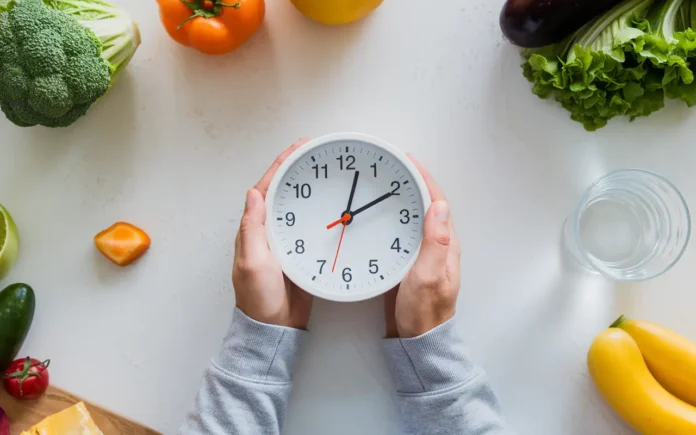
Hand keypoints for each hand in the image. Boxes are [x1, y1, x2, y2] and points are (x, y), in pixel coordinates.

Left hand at [233, 139, 313, 328]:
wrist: (276, 327)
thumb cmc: (259, 298)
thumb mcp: (252, 261)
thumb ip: (253, 228)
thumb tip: (253, 194)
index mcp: (255, 229)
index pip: (267, 187)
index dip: (281, 165)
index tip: (298, 148)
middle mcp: (268, 231)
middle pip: (284, 191)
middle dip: (297, 169)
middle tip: (316, 152)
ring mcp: (285, 240)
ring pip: (297, 205)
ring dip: (309, 186)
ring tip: (326, 169)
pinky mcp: (300, 251)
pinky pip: (310, 224)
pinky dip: (320, 209)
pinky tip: (332, 205)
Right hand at [384, 156, 460, 337]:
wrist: (415, 339)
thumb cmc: (424, 312)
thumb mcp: (428, 276)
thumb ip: (435, 242)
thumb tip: (439, 206)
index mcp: (445, 244)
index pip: (436, 202)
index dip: (423, 178)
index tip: (407, 161)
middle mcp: (436, 245)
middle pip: (424, 204)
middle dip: (410, 181)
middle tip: (390, 165)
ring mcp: (421, 252)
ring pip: (412, 216)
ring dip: (400, 196)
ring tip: (381, 181)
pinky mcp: (407, 261)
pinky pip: (400, 231)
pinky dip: (390, 216)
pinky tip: (376, 215)